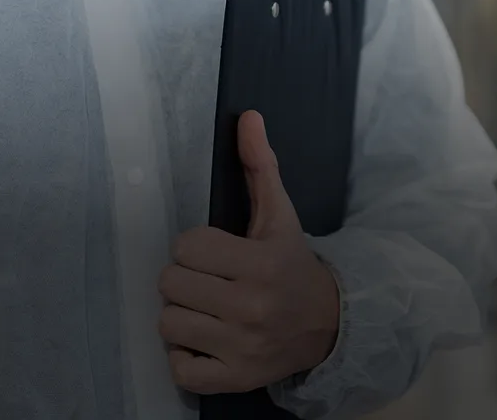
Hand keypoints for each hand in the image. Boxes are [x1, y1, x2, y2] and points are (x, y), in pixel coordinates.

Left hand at [157, 110, 340, 394]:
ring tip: (205, 307)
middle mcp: (251, 307)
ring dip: (181, 314)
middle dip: (184, 278)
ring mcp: (242, 348)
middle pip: (171, 283)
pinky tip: (203, 339)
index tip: (213, 250)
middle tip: (207, 279)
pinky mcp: (236, 379)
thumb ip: (259, 164)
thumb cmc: (290, 262)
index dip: (194, 246)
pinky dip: (184, 356)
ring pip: (169, 323)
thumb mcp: (279, 213)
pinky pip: (181, 369)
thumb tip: (248, 116)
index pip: (187, 247)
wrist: (327, 325)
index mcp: (261, 263)